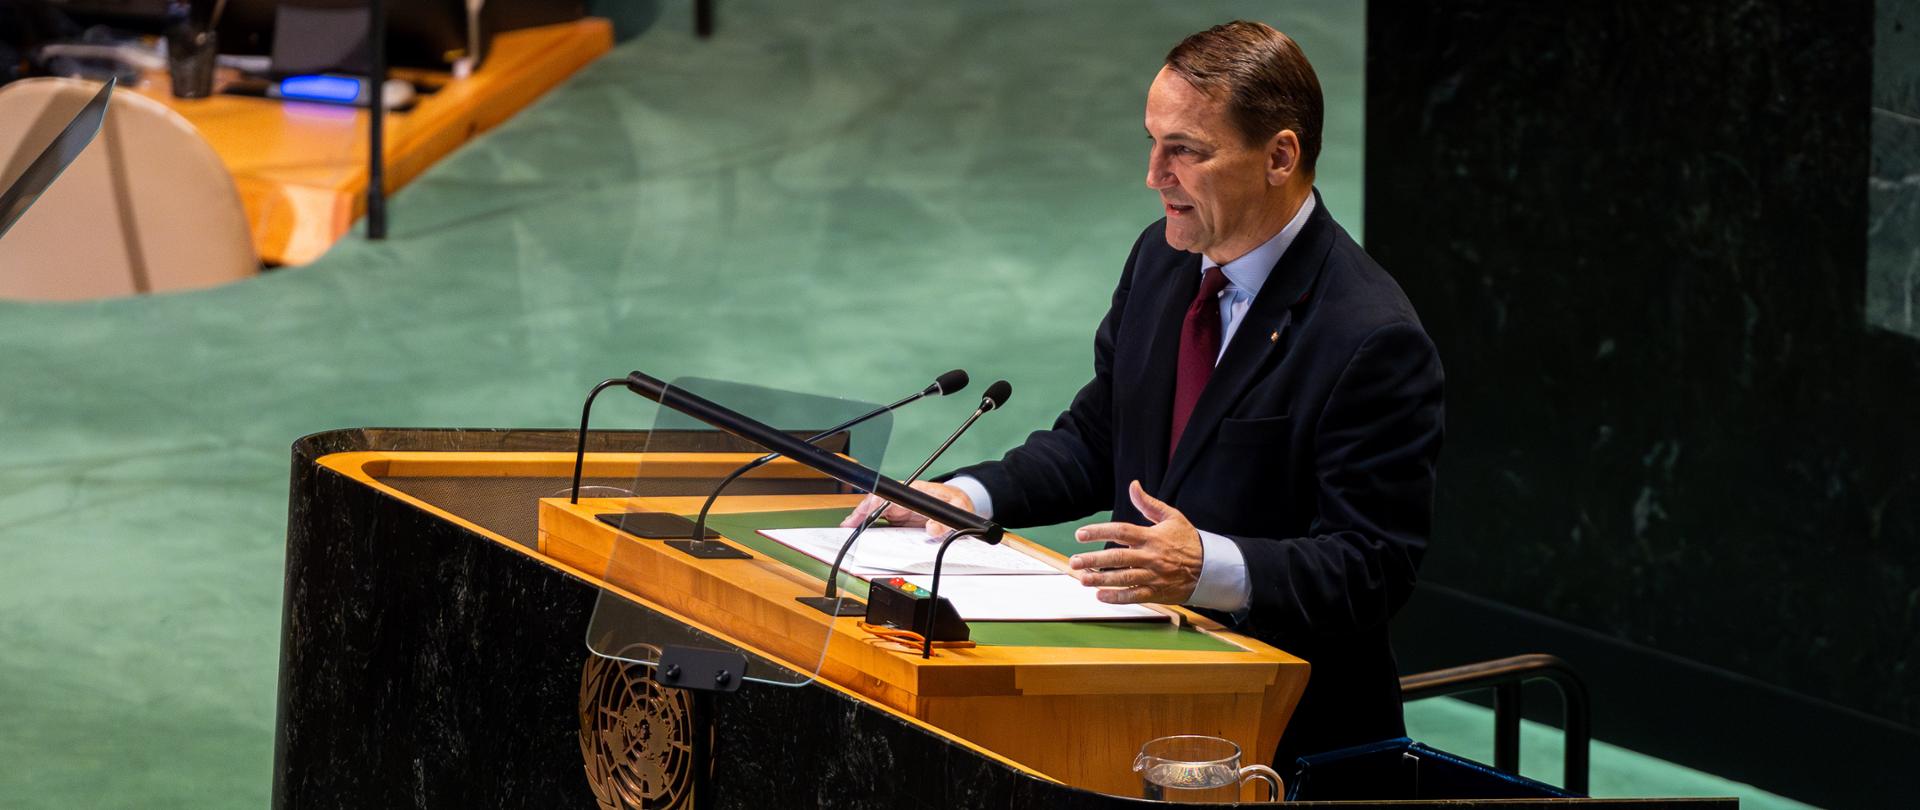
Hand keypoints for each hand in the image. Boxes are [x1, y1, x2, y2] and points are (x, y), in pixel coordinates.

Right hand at [839, 480, 975, 536]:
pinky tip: (859, 531)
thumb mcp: (957, 509)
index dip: (874, 503)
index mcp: (915, 490)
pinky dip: (869, 524)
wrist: (960, 505)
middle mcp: (904, 497)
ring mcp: (901, 506)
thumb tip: (932, 529)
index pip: (889, 494)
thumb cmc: (957, 501)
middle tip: (848, 525)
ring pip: (875, 509)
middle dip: (860, 512)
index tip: (865, 513)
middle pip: (876, 501)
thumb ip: (945, 521)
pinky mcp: (900, 515)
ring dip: (861, 518)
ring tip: (848, 529)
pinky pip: (881, 518)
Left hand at [1068, 480, 1202, 604]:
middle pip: (1118, 558)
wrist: (1210, 567)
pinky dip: (1117, 597)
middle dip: (1094, 560)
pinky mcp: (1156, 592)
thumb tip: (1133, 485)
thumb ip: (1149, 503)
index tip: (1080, 534)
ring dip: (1101, 580)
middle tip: (1074, 561)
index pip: (1121, 531)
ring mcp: (1153, 576)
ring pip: (1123, 579)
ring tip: (1082, 579)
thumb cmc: (1188, 540)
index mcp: (1151, 537)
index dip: (1099, 532)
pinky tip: (1101, 595)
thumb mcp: (1172, 517)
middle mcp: (1150, 557)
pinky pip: (1134, 595)